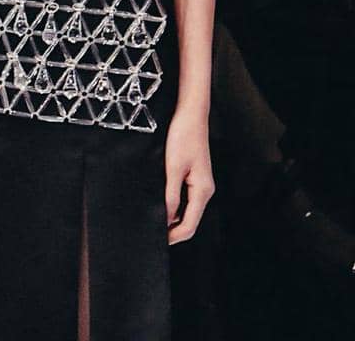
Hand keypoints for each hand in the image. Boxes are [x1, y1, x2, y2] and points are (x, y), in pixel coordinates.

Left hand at [165, 105, 214, 243]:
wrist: (190, 113)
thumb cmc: (183, 136)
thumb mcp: (173, 168)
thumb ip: (170, 195)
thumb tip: (164, 220)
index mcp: (203, 191)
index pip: (189, 226)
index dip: (173, 237)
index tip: (155, 241)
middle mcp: (204, 190)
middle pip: (189, 221)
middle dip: (172, 230)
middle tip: (150, 231)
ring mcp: (200, 183)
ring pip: (186, 210)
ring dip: (171, 216)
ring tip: (152, 216)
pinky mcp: (194, 175)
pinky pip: (185, 198)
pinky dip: (173, 204)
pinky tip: (159, 200)